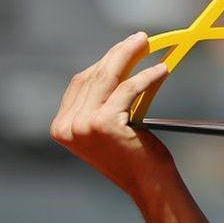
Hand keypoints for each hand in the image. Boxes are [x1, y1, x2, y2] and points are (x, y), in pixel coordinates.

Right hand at [50, 32, 173, 197]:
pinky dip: (147, 76)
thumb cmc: (135, 155)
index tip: (123, 47)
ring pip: (109, 78)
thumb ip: (103, 102)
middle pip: (93, 76)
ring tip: (149, 44)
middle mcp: (66, 126)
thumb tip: (118, 62)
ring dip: (131, 56)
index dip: (103, 61)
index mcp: (61, 127)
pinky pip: (128, 89)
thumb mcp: (110, 127)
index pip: (81, 82)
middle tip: (139, 38)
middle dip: (118, 53)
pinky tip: (162, 70)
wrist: (149, 184)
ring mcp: (82, 125)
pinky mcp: (104, 123)